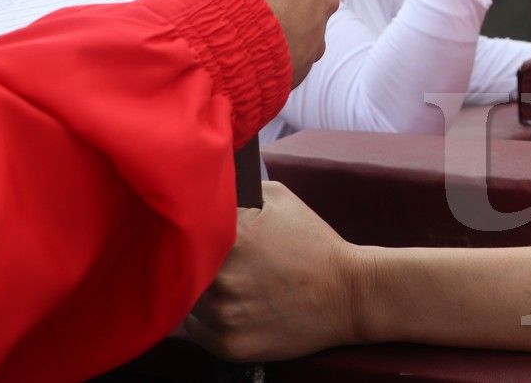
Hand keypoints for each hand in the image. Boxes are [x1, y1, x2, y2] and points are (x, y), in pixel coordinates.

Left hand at [185, 182, 364, 360]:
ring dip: (200, 292)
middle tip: (218, 262)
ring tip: (230, 285)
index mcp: (231, 237)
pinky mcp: (230, 344)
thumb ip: (238, 189)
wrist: (349, 293)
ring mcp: (225, 316)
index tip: (201, 235)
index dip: (191, 233)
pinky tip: (233, 307)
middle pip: (182, 269)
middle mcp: (222, 279)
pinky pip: (196, 330)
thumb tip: (205, 186)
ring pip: (186, 301)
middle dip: (196, 264)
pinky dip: (208, 320)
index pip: (184, 232)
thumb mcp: (282, 199)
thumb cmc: (314, 243)